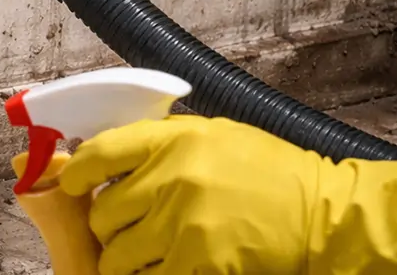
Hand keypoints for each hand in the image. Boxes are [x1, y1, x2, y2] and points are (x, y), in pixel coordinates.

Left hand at [60, 115, 396, 274]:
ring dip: (123, 259)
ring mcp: (184, 223)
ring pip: (118, 254)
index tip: (71, 184)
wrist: (325, 213)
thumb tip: (103, 155)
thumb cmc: (269, 171)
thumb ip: (158, 143)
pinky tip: (165, 269)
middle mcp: (171, 178)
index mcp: (171, 139)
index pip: (97, 154)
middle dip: (107, 226)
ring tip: (141, 255)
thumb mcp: (211, 135)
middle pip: (102, 213)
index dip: (75, 173)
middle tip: (124, 228)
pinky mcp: (201, 262)